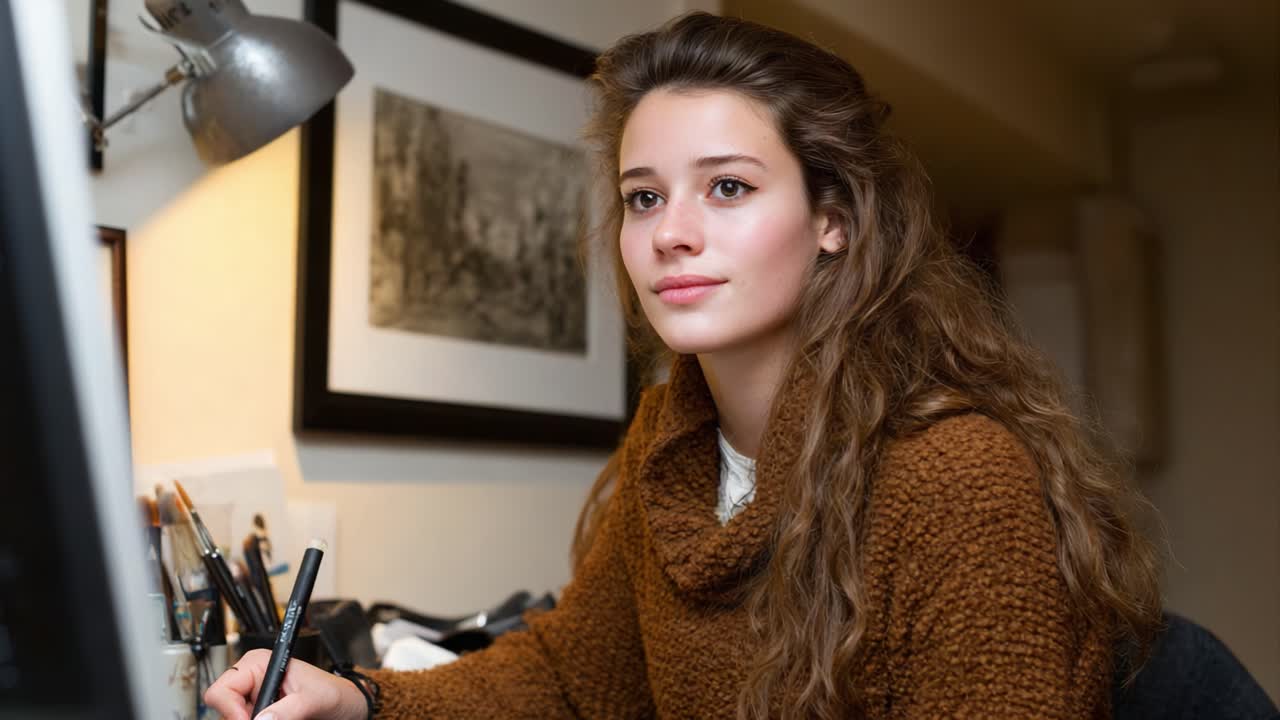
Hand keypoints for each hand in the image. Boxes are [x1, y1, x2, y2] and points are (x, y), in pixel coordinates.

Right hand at [203, 649, 367, 719]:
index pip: (221, 690)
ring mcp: (254, 702)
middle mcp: (251, 682)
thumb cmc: (335, 694)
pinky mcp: (260, 715)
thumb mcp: (314, 700)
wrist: (348, 708)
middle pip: (223, 710)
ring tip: (281, 719)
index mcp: (258, 665)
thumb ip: (288, 710)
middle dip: (241, 719)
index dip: (231, 710)